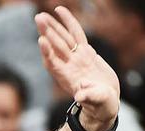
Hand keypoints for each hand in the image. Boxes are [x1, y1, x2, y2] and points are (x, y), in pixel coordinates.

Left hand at [35, 6, 119, 130]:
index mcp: (69, 78)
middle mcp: (70, 66)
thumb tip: (80, 94)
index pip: (54, 63)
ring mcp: (77, 58)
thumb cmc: (101, 105)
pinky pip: (76, 34)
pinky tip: (61, 11)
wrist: (106, 102)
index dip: (47, 52)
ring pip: (64, 38)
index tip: (41, 40)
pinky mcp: (86, 53)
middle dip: (48, 33)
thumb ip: (88, 96)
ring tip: (42, 15)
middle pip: (57, 46)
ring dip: (54, 27)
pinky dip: (69, 22)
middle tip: (39, 18)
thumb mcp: (96, 101)